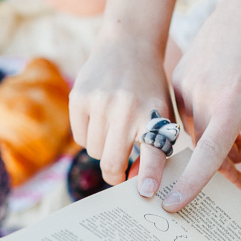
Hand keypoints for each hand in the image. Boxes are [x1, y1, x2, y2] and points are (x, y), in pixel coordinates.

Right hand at [69, 35, 171, 191]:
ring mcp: (99, 102)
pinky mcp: (79, 98)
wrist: (128, 47)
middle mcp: (126, 108)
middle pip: (112, 162)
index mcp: (153, 113)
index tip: (148, 193)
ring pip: (95, 152)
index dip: (150, 175)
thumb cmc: (150, 90)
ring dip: (104, 150)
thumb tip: (139, 183)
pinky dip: (90, 136)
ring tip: (115, 131)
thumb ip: (155, 147)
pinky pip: (81, 137)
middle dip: (115, 175)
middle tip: (120, 175)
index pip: (153, 151)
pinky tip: (101, 118)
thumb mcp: (162, 114)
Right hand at [163, 0, 240, 209]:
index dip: (192, 184)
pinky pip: (189, 116)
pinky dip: (208, 126)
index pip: (208, 154)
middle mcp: (202, 92)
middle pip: (207, 150)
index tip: (174, 207)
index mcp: (233, 99)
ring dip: (220, 146)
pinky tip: (232, 115)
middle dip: (229, 166)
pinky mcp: (178, 76)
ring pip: (197, 135)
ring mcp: (185, 82)